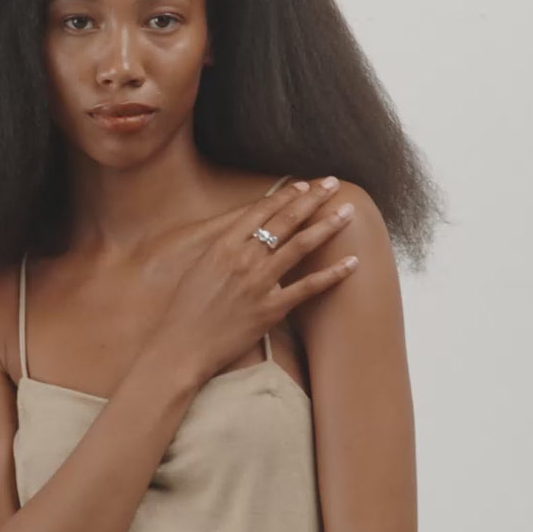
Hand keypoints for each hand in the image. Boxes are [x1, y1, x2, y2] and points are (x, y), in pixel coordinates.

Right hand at [145, 177, 357, 385]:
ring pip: (301, 246)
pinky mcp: (271, 309)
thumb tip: (240, 231)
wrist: (180, 347)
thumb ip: (220, 246)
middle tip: (333, 184)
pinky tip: (352, 263)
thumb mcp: (197, 267)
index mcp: (224, 244)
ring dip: (328, 225)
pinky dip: (333, 274)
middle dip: (313, 199)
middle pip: (286, 220)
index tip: (304, 185)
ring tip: (348, 211)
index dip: (286, 195)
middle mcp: (244, 258)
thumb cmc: (183, 309)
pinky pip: (308, 288)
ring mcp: (259, 283)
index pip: (262, 210)